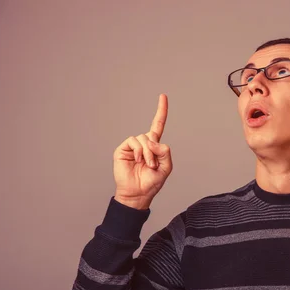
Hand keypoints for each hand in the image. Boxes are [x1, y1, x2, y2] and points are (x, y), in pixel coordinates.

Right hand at [112, 94, 171, 209]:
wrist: (138, 193)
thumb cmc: (152, 182)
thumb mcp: (166, 167)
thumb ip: (165, 152)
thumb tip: (152, 140)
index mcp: (154, 146)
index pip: (157, 125)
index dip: (161, 111)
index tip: (163, 96)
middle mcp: (143, 144)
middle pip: (152, 136)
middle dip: (155, 152)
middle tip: (153, 166)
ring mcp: (132, 146)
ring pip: (144, 138)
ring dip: (148, 153)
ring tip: (146, 165)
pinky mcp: (123, 149)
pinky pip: (133, 141)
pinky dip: (139, 151)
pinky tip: (137, 160)